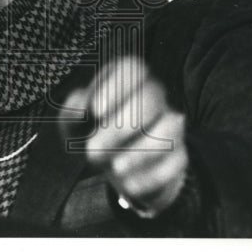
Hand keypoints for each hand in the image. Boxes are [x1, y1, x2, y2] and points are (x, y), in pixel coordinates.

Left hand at [62, 56, 187, 217]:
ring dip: (139, 151)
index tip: (95, 111)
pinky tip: (129, 183)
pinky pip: (174, 162)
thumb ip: (73, 110)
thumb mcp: (75, 122)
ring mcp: (170, 125)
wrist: (117, 167)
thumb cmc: (95, 134)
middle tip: (93, 150)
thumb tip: (81, 108)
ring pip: (169, 128)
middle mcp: (153, 96)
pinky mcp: (178, 155)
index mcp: (127, 81)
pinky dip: (151, 176)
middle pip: (151, 96)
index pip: (132, 68)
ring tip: (115, 168)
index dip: (115, 87)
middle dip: (121, 126)